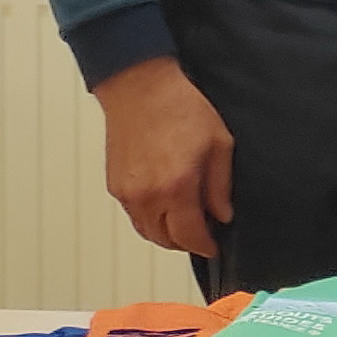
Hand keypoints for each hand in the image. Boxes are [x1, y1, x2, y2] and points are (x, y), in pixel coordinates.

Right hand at [92, 57, 233, 254]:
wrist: (141, 88)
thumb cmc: (182, 108)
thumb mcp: (219, 143)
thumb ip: (220, 185)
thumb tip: (222, 215)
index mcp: (177, 187)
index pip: (190, 235)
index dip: (205, 246)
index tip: (215, 247)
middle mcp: (148, 196)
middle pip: (166, 240)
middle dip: (186, 243)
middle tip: (202, 235)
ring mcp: (127, 193)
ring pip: (147, 231)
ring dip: (166, 234)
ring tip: (185, 223)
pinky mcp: (114, 186)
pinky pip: (133, 216)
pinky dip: (150, 219)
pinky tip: (165, 207)